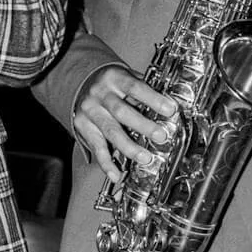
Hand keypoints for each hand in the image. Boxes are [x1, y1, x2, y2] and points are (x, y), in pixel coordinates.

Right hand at [73, 64, 179, 180]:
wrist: (81, 82)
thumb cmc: (111, 83)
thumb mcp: (126, 77)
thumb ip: (144, 90)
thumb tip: (169, 106)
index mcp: (114, 78)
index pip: (135, 88)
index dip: (153, 99)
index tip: (170, 109)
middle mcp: (100, 94)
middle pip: (122, 111)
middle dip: (143, 125)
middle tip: (161, 136)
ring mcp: (91, 111)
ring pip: (111, 131)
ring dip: (129, 147)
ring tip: (145, 157)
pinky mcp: (84, 127)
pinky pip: (97, 147)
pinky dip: (106, 162)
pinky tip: (116, 173)